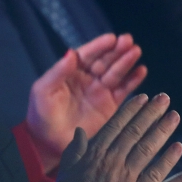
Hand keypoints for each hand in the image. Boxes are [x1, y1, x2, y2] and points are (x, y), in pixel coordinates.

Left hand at [25, 33, 146, 172]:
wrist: (49, 143)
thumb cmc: (41, 115)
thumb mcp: (43, 91)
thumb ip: (58, 72)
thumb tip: (71, 52)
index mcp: (71, 72)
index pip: (87, 54)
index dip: (99, 46)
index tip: (111, 38)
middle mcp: (87, 79)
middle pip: (105, 60)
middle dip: (117, 50)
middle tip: (128, 41)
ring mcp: (100, 92)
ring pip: (116, 73)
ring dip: (126, 62)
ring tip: (135, 51)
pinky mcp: (110, 106)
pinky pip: (123, 91)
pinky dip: (133, 81)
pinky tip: (141, 71)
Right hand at [53, 93, 181, 181]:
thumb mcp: (66, 171)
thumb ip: (74, 150)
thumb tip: (79, 130)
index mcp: (94, 153)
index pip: (116, 125)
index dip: (131, 110)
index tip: (143, 98)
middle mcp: (112, 160)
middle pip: (135, 131)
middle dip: (151, 113)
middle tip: (165, 98)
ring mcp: (126, 176)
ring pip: (147, 148)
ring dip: (162, 130)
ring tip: (174, 116)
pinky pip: (156, 173)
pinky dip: (167, 159)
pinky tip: (178, 147)